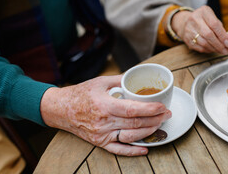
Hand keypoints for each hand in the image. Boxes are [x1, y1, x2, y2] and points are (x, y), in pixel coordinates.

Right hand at [40, 75, 170, 155]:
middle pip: (135, 123)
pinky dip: (133, 151)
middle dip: (155, 119)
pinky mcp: (99, 142)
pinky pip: (118, 150)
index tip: (163, 107)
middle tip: (167, 114)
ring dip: (148, 132)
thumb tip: (138, 77)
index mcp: (105, 105)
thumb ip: (121, 79)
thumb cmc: (81, 93)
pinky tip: (145, 149)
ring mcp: (102, 134)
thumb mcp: (101, 81)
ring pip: (130, 136)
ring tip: (160, 125)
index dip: (150, 109)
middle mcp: (104, 122)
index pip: (133, 109)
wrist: (61, 109)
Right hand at [172, 6, 227, 53]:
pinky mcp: (187, 39)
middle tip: (226, 50)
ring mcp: (189, 29)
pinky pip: (199, 47)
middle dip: (219, 44)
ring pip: (204, 43)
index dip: (222, 35)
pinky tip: (213, 49)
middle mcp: (194, 19)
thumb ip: (220, 28)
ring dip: (214, 49)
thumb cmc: (203, 20)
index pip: (214, 24)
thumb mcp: (212, 18)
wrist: (185, 22)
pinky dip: (208, 50)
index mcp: (203, 12)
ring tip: (221, 51)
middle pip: (208, 35)